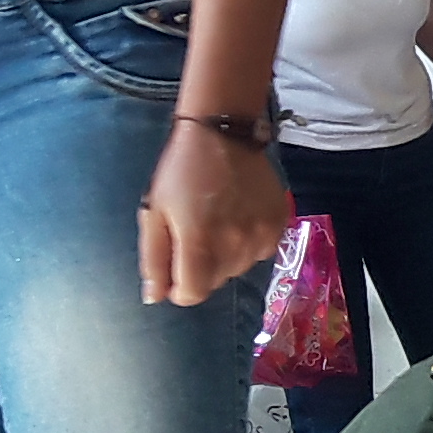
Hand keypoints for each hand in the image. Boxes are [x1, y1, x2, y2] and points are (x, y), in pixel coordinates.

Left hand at [141, 124, 292, 306]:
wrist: (222, 134)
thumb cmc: (181, 171)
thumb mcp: (154, 211)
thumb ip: (153, 259)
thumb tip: (155, 298)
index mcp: (199, 242)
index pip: (192, 294)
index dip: (179, 287)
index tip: (175, 268)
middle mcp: (234, 245)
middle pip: (215, 282)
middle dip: (200, 268)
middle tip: (194, 234)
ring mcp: (262, 236)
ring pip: (238, 268)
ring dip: (225, 256)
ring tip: (217, 223)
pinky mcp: (279, 224)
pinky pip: (261, 252)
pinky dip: (248, 243)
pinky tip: (239, 217)